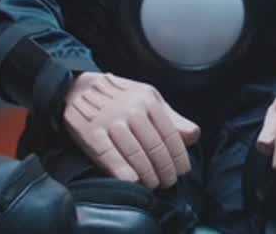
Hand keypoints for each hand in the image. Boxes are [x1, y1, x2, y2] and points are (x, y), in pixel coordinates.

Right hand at [62, 73, 199, 188]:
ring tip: (153, 185)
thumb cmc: (121, 99)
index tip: (182, 171)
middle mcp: (131, 110)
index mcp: (149, 101)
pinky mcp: (91, 132)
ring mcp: (110, 120)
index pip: (170, 134)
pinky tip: (132, 182)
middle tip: (168, 183)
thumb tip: (194, 136)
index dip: (178, 156)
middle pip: (154, 146)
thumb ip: (173, 119)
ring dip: (147, 174)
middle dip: (165, 169)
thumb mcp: (150, 101)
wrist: (81, 89)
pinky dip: (121, 170)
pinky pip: (108, 154)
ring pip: (135, 152)